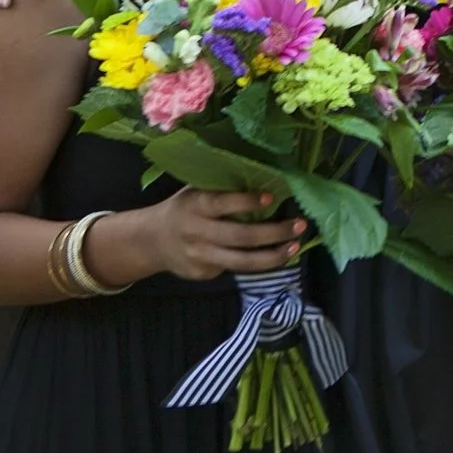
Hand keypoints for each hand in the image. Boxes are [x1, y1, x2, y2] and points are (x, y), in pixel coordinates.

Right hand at [98, 190, 303, 285]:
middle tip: (300, 225)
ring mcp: (200, 256)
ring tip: (295, 246)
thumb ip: (223, 191)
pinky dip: (258, 263)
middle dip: (274, 232)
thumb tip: (268, 179)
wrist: (152, 241)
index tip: (272, 197)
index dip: (246, 201)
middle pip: (240, 236)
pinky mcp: (203, 273)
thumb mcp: (196, 192)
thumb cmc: (185, 208)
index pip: (222, 203)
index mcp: (195, 205)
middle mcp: (197, 232)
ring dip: (273, 256)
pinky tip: (276, 255)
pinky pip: (235, 268)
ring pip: (242, 261)